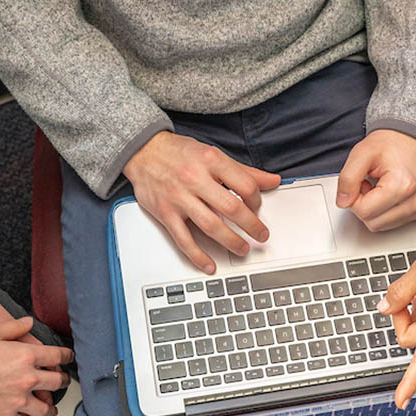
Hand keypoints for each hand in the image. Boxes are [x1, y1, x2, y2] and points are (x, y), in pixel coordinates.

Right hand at [0, 317, 74, 415]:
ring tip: (51, 408)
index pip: (56, 356)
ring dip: (50, 408)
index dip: (66, 356)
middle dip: (63, 381)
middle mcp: (27, 379)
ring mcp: (18, 401)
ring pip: (45, 408)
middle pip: (56, 382)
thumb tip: (29, 322)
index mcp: (24, 356)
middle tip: (64, 381)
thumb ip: (11, 328)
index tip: (70, 358)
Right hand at [123, 131, 281, 273]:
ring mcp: (179, 197)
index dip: (256, 201)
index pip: (245, 185)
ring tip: (242, 249)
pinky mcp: (165, 213)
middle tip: (261, 235)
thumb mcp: (213, 155)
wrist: (143, 151)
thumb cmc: (179, 153)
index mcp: (211, 161)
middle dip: (252, 226)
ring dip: (231, 241)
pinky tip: (209, 264)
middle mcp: (195, 179)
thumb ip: (244, 171)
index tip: (257, 209)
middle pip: (232, 208)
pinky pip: (184, 239)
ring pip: (211, 226)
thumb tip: (272, 181)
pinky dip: (198, 255)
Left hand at [336, 129, 415, 231]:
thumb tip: (343, 202)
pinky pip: (395, 223)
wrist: (415, 136)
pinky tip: (390, 194)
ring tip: (381, 187)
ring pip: (383, 226)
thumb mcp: (361, 153)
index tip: (362, 182)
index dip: (355, 198)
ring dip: (376, 210)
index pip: (364, 212)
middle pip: (373, 223)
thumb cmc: (392, 142)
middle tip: (370, 184)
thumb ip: (347, 179)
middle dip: (365, 205)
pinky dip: (387, 211)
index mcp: (403, 186)